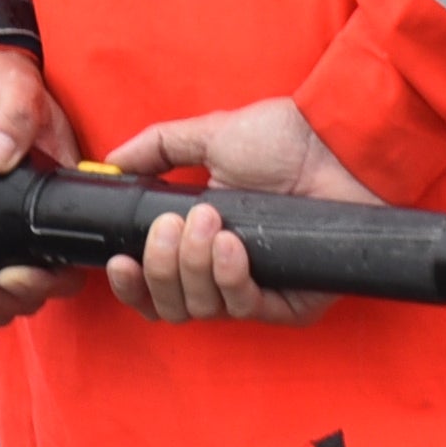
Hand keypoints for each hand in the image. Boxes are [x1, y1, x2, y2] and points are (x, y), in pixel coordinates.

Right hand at [107, 97, 381, 329]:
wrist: (335, 140)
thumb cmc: (282, 138)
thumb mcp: (208, 137)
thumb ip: (156, 149)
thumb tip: (110, 163)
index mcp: (201, 246)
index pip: (154, 291)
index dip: (132, 285)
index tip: (120, 259)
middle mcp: (226, 276)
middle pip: (172, 306)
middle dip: (161, 267)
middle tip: (173, 225)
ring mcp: (260, 292)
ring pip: (203, 309)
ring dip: (194, 265)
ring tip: (208, 220)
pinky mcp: (292, 304)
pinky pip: (246, 309)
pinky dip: (229, 277)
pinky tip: (230, 245)